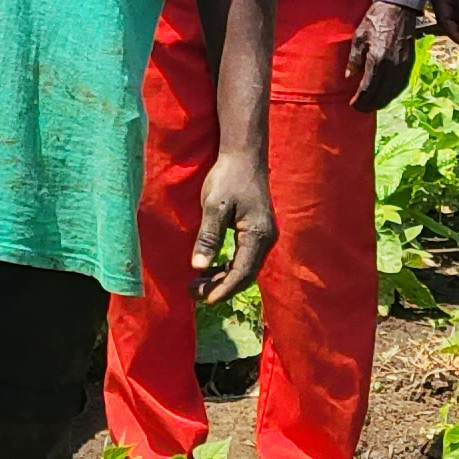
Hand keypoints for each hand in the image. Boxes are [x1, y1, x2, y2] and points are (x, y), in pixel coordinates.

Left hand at [194, 148, 276, 302]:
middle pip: (244, 275)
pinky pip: (242, 258)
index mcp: (258, 235)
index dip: (225, 289)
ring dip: (221, 279)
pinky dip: (226, 268)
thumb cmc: (229, 178)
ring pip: (243, 268)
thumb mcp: (214, 206)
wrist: (244, 157)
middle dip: (220, 287)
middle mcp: (265, 240)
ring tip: (196, 284)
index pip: (243, 272)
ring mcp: (262, 237)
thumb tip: (198, 267)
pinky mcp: (255, 234)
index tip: (206, 300)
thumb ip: (208, 237)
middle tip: (193, 292)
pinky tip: (208, 269)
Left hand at [343, 0, 419, 112]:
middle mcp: (392, 66)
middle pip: (381, 94)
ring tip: (370, 105)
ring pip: (392, 92)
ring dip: (381, 101)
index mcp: (378, 59)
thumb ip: (354, 58)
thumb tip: (348, 77)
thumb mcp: (359, 36)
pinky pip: (400, 85)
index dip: (360, 99)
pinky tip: (384, 95)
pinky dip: (392, 94)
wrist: (399, 8)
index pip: (368, 88)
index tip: (352, 105)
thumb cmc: (376, 19)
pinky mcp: (409, 63)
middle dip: (369, 104)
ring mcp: (403, 66)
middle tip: (359, 109)